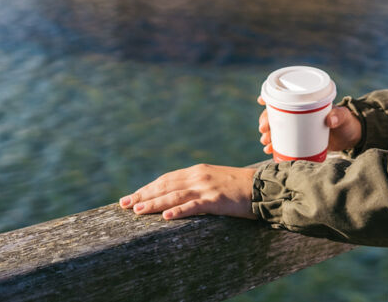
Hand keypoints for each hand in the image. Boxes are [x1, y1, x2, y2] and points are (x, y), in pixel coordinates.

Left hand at [119, 164, 256, 219]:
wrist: (264, 187)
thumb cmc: (240, 187)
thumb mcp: (215, 180)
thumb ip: (197, 184)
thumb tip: (178, 193)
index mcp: (196, 171)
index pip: (165, 179)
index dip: (147, 188)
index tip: (131, 197)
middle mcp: (198, 176)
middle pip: (164, 186)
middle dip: (143, 195)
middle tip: (123, 205)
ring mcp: (206, 187)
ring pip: (174, 196)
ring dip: (153, 203)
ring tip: (136, 211)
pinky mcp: (216, 200)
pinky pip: (194, 206)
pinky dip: (178, 211)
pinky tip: (165, 217)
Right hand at [257, 96, 361, 155]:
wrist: (351, 138)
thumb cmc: (347, 123)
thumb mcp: (344, 117)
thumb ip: (340, 116)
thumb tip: (331, 119)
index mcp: (306, 104)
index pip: (285, 96)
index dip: (271, 97)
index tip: (261, 101)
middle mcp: (299, 114)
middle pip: (277, 113)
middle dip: (266, 120)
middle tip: (264, 129)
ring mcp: (299, 128)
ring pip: (278, 128)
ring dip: (268, 134)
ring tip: (265, 142)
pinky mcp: (300, 141)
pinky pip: (283, 142)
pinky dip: (275, 146)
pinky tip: (269, 150)